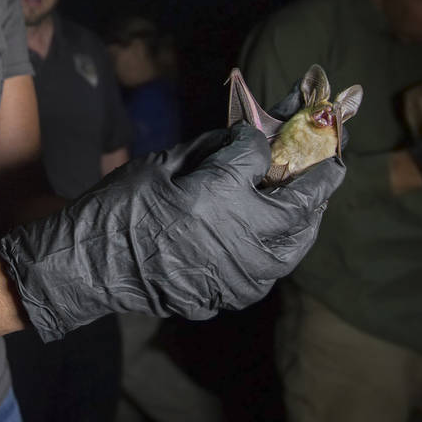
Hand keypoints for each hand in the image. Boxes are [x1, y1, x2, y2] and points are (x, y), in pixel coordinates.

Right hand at [0, 124, 345, 341]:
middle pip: (300, 200)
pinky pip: (271, 269)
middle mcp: (240, 237)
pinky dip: (281, 246)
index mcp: (216, 194)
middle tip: (332, 154)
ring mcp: (240, 274)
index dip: (261, 135)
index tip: (261, 126)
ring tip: (313, 193)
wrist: (89, 267)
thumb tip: (246, 136)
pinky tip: (278, 229)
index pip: (259, 153)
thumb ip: (210, 150)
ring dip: (309, 214)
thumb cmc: (117, 207)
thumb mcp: (160, 164)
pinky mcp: (233, 295)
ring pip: (296, 242)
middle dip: (318, 172)